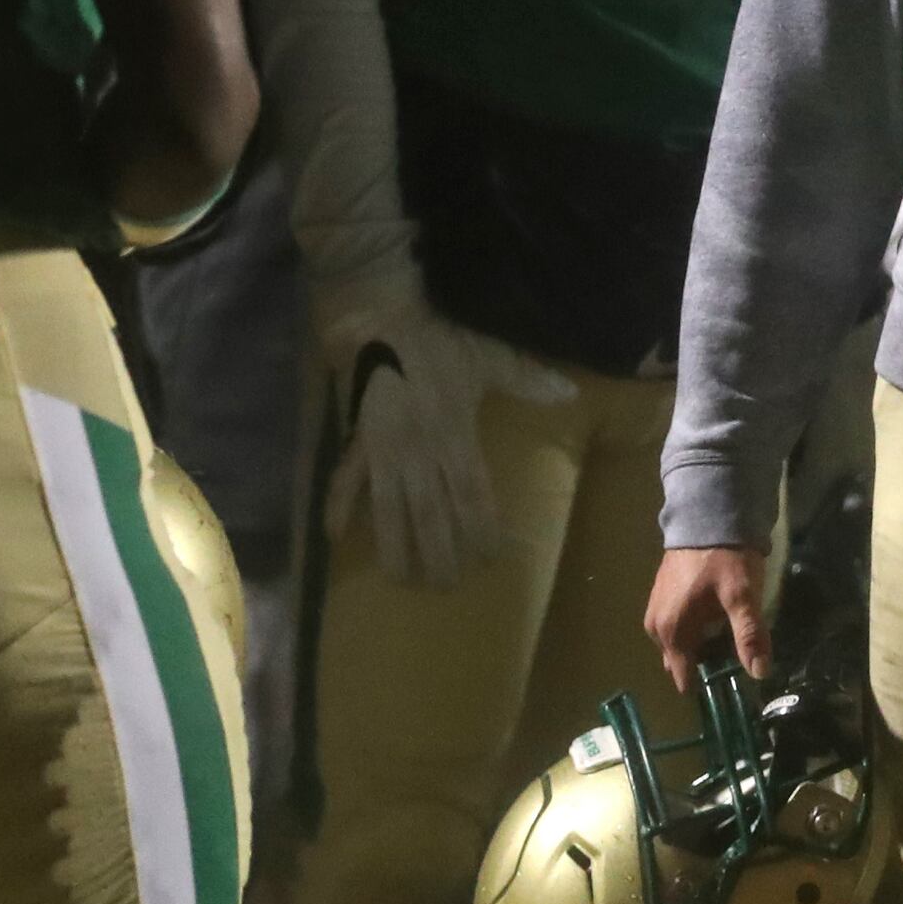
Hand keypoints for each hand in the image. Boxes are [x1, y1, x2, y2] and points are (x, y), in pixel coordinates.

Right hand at [325, 304, 537, 588]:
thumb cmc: (437, 341)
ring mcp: (386, 449)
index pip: (472, 493)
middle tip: (446, 585)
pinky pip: (345, 478)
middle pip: (433, 512)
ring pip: (391, 507)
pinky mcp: (357, 440)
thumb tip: (570, 392)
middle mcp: (422, 451)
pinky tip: (331, 536)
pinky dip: (337, 505)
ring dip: (395, 543)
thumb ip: (526, 379)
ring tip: (401, 579)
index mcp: (456, 435)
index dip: (481, 527)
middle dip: (440, 550)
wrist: (381, 318)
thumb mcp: (487, 356)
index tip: (490, 557)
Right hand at [647, 545, 770, 691]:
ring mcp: (656, 610)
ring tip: (728, 633)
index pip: (685, 678)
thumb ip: (749, 635)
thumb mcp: (742, 596)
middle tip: (736, 654)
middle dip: (706, 665)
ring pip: (679, 644)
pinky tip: (715, 617)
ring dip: (701, 646)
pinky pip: (677, 627)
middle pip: (682, 662)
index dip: (709, 685)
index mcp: (672, 632)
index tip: (733, 684)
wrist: (707, 514)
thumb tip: (759, 673)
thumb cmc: (724, 558)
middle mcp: (656, 627)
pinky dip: (695, 629)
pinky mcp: (661, 595)